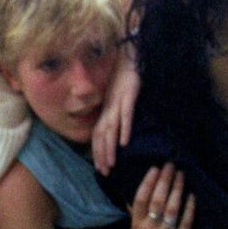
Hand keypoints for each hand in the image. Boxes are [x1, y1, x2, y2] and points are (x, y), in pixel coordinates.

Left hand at [92, 54, 139, 175]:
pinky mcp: (129, 95)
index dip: (98, 151)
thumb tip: (117, 132)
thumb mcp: (118, 98)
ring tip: (111, 164)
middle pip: (102, 135)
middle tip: (104, 173)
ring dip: (110, 147)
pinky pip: (126, 114)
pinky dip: (125, 129)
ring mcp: (118, 102)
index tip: (100, 168)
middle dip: (102, 155)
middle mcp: (109, 108)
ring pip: (111, 128)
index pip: (98, 134)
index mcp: (106, 109)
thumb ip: (116, 113)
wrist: (128, 55)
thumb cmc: (124, 77)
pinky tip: (125, 142)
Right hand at [127, 164, 193, 228]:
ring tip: (181, 174)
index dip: (147, 182)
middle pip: (157, 201)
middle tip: (170, 165)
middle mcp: (151, 228)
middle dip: (164, 181)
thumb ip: (136, 211)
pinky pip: (186, 222)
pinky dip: (189, 207)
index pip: (141, 199)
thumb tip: (138, 188)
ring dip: (177, 190)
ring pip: (172, 209)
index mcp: (138, 224)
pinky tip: (192, 195)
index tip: (154, 168)